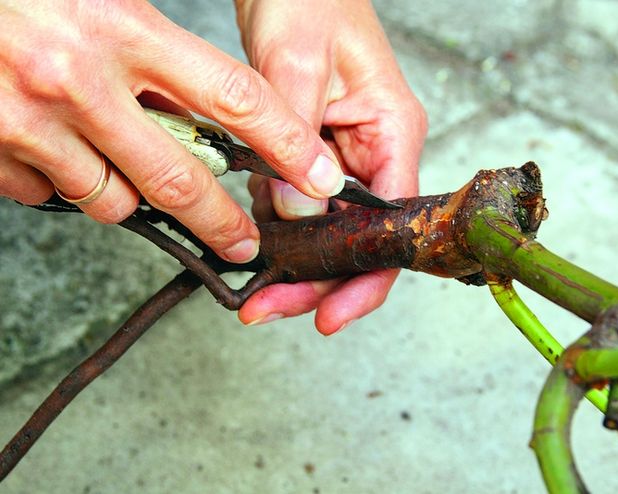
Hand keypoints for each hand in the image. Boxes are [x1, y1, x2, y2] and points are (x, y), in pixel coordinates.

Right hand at [0, 0, 343, 262]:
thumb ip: (156, 48)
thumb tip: (211, 106)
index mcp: (122, 25)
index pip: (235, 98)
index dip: (287, 144)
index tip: (321, 177)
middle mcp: (79, 79)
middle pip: (181, 177)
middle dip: (221, 220)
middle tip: (244, 241)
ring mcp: (30, 121)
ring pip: (114, 199)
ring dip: (130, 192)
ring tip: (118, 156)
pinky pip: (54, 195)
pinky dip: (67, 183)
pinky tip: (57, 146)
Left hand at [235, 0, 427, 333]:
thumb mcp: (297, 62)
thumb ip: (295, 139)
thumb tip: (294, 212)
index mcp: (393, 132)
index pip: (397, 225)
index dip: (367, 277)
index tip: (328, 314)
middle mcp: (376, 154)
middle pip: (363, 240)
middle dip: (320, 282)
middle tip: (269, 308)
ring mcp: (347, 158)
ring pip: (332, 231)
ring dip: (297, 263)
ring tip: (257, 290)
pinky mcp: (316, 155)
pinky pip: (304, 205)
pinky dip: (280, 228)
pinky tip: (253, 241)